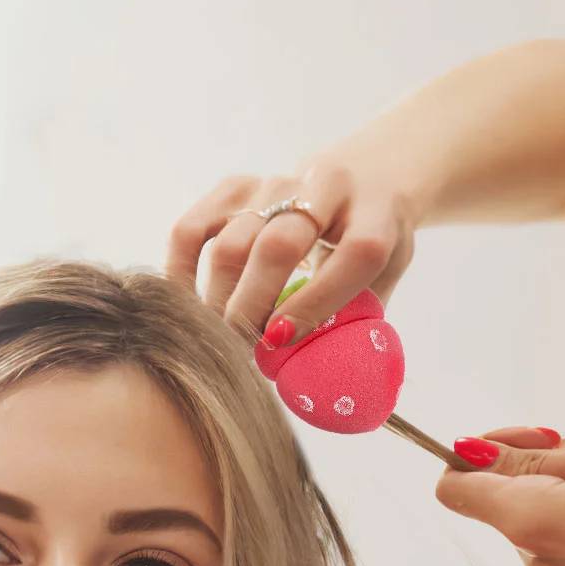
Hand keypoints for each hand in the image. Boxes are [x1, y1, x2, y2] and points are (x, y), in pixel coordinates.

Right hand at [164, 147, 419, 343]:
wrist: (362, 176)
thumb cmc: (369, 242)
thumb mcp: (384, 277)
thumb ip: (357, 323)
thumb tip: (315, 389)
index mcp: (376, 214)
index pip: (351, 255)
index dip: (314, 304)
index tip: (279, 343)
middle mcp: (328, 186)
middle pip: (277, 246)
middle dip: (252, 308)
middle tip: (239, 350)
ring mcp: (277, 181)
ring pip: (230, 243)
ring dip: (216, 300)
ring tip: (218, 335)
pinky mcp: (237, 185)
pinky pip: (193, 229)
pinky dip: (180, 272)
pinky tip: (187, 307)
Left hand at [434, 427, 564, 565]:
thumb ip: (538, 456)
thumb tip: (476, 456)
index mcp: (537, 525)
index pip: (456, 491)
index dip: (473, 455)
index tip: (518, 436)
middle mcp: (538, 565)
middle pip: (497, 504)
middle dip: (529, 468)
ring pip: (532, 521)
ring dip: (558, 491)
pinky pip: (559, 542)